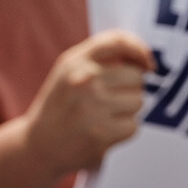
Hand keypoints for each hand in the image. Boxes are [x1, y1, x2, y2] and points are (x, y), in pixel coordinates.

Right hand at [23, 29, 152, 177]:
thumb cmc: (60, 106)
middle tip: (111, 99)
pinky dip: (123, 130)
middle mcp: (84, 80)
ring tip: (104, 116)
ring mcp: (93, 108)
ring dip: (128, 110)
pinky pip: (133, 126)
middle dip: (130, 88)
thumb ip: (98, 59)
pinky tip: (104, 131)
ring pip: (138, 101)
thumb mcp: (68, 72)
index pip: (118, 42)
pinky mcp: (102, 135)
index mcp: (75, 62)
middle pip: (136, 76)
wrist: (40, 144)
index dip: (140, 49)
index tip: (148, 63)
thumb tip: (142, 59)